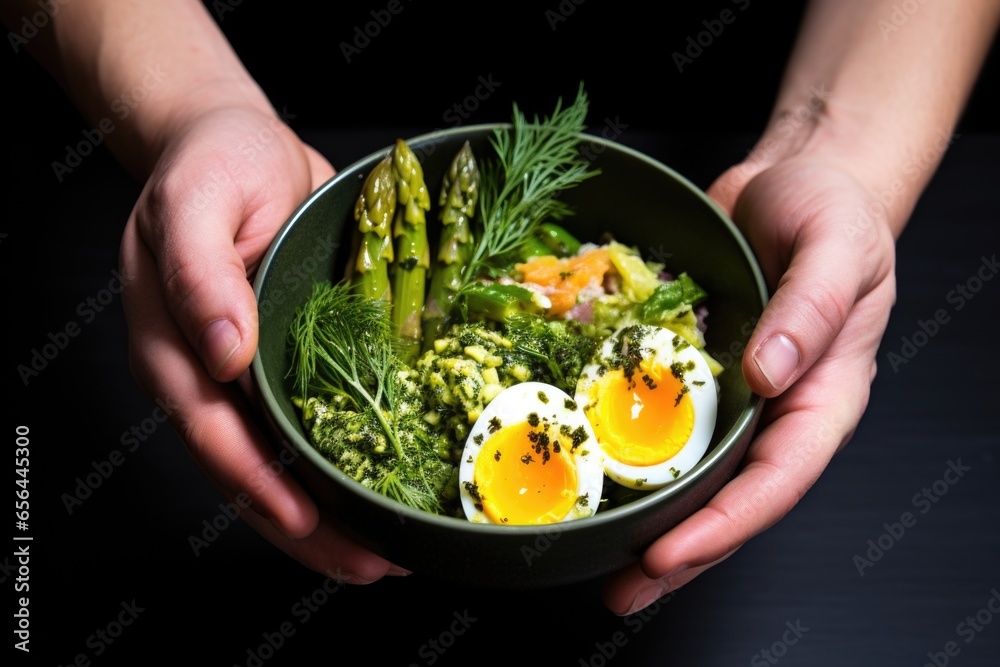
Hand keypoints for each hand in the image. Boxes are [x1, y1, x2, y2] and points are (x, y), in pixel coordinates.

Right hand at [119, 105, 404, 582]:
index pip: (215, 434)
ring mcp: (251, 373)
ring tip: (384, 554)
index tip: (309, 520)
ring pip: (284, 462)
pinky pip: (313, 426)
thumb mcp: (196, 200)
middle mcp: (211, 373)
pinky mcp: (289, 361)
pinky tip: (380, 490)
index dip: (260, 484)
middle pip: (252, 470)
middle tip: (370, 565)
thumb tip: (222, 352)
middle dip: (308, 527)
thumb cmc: (212, 164)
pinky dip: (344, 464)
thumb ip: (200, 272)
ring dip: (330, 515)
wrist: (240, 144)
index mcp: (174, 345)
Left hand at [602, 139, 897, 613]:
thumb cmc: (833, 212)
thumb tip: (769, 373)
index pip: (778, 478)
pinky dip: (626, 455)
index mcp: (822, 396)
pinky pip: (658, 423)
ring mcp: (731, 397)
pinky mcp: (691, 375)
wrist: (793, 182)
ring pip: (692, 475)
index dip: (726, 524)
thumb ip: (811, 309)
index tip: (672, 553)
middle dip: (681, 553)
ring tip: (600, 564)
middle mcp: (774, 410)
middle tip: (625, 589)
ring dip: (649, 522)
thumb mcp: (839, 247)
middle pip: (730, 498)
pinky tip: (590, 480)